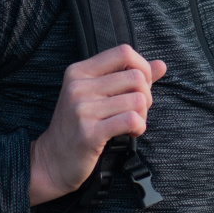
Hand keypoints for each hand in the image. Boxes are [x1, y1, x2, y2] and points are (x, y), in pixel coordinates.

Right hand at [29, 45, 165, 205]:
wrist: (52, 161)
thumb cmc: (78, 126)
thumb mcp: (97, 95)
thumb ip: (128, 77)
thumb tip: (160, 64)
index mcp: (80, 72)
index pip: (123, 52)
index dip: (142, 67)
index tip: (141, 86)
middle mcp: (78, 86)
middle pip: (136, 77)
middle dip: (146, 96)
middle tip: (137, 111)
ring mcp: (82, 109)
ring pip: (137, 100)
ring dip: (143, 115)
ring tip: (132, 123)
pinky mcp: (89, 133)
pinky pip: (131, 120)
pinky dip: (139, 127)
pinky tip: (131, 133)